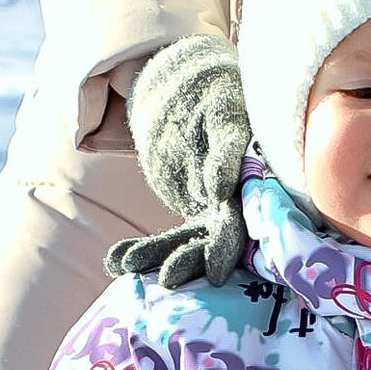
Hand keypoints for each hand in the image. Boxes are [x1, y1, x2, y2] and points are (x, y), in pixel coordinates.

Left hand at [108, 35, 251, 287]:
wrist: (196, 89)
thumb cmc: (218, 95)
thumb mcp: (223, 114)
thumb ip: (226, 151)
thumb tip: (220, 192)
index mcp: (256, 186)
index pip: (243, 224)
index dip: (228, 248)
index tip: (214, 274)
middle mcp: (238, 205)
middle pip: (215, 242)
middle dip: (191, 262)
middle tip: (167, 280)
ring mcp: (214, 213)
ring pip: (187, 243)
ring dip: (158, 258)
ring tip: (125, 267)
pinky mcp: (193, 214)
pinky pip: (168, 236)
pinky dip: (142, 248)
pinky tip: (115, 261)